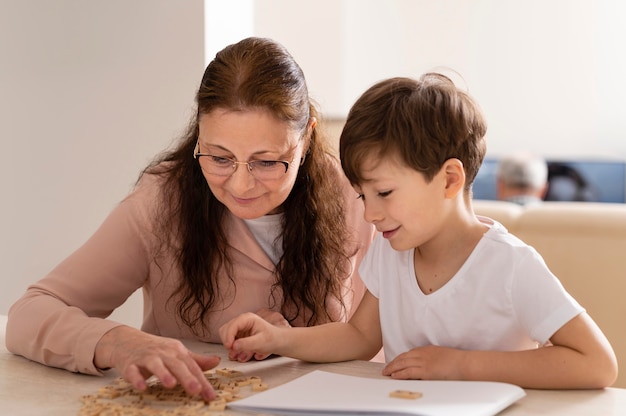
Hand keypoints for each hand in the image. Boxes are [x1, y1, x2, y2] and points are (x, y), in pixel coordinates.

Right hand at [94, 326, 219, 400]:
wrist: (127, 341)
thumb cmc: (156, 350)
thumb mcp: (177, 353)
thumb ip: (196, 360)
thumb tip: (217, 361)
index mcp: (177, 351)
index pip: (192, 367)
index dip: (202, 381)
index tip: (210, 395)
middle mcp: (163, 353)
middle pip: (177, 364)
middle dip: (187, 377)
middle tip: (196, 390)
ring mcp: (146, 357)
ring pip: (156, 365)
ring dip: (163, 374)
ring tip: (171, 384)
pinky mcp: (130, 364)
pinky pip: (133, 372)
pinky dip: (137, 379)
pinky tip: (142, 387)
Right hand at [219, 312, 281, 361]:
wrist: (278, 341)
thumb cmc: (272, 339)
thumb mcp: (261, 342)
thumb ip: (247, 344)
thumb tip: (233, 346)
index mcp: (248, 318)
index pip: (232, 325)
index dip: (228, 336)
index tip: (230, 347)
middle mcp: (242, 321)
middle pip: (225, 329)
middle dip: (227, 341)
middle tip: (233, 352)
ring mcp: (240, 327)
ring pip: (225, 334)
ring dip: (228, 344)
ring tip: (235, 354)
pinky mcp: (239, 334)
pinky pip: (229, 340)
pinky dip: (231, 347)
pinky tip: (237, 352)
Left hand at [382, 345, 464, 379]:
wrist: (466, 364)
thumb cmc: (459, 362)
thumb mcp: (443, 357)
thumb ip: (434, 360)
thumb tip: (431, 367)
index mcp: (428, 350)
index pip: (410, 353)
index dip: (400, 358)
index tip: (395, 362)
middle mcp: (424, 354)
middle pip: (404, 357)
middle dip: (393, 363)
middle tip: (386, 368)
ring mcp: (424, 362)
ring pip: (403, 364)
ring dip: (393, 368)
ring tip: (386, 372)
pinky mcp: (426, 371)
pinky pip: (408, 372)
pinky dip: (399, 374)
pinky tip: (394, 376)